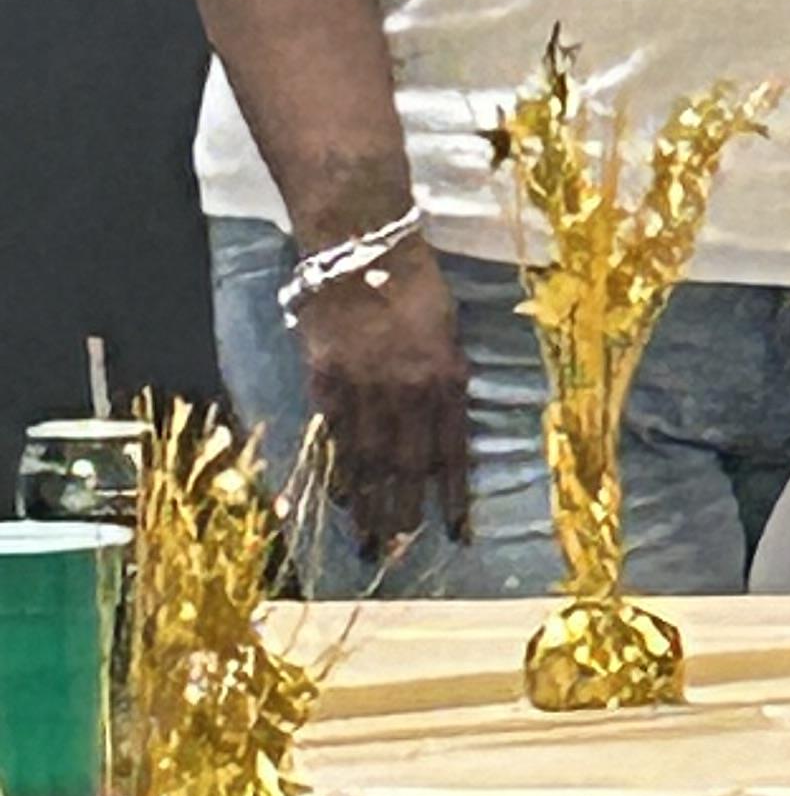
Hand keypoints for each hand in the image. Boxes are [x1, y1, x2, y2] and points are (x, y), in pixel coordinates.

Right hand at [295, 238, 472, 556]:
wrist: (360, 246)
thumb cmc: (412, 282)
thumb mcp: (448, 332)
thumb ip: (446, 380)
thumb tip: (443, 425)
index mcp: (448, 378)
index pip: (453, 452)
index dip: (454, 496)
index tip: (456, 533)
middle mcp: (410, 390)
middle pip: (409, 465)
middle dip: (407, 511)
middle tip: (403, 549)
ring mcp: (367, 388)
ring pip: (371, 460)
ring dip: (371, 504)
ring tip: (372, 541)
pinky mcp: (327, 380)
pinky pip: (336, 438)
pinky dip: (340, 471)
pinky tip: (342, 499)